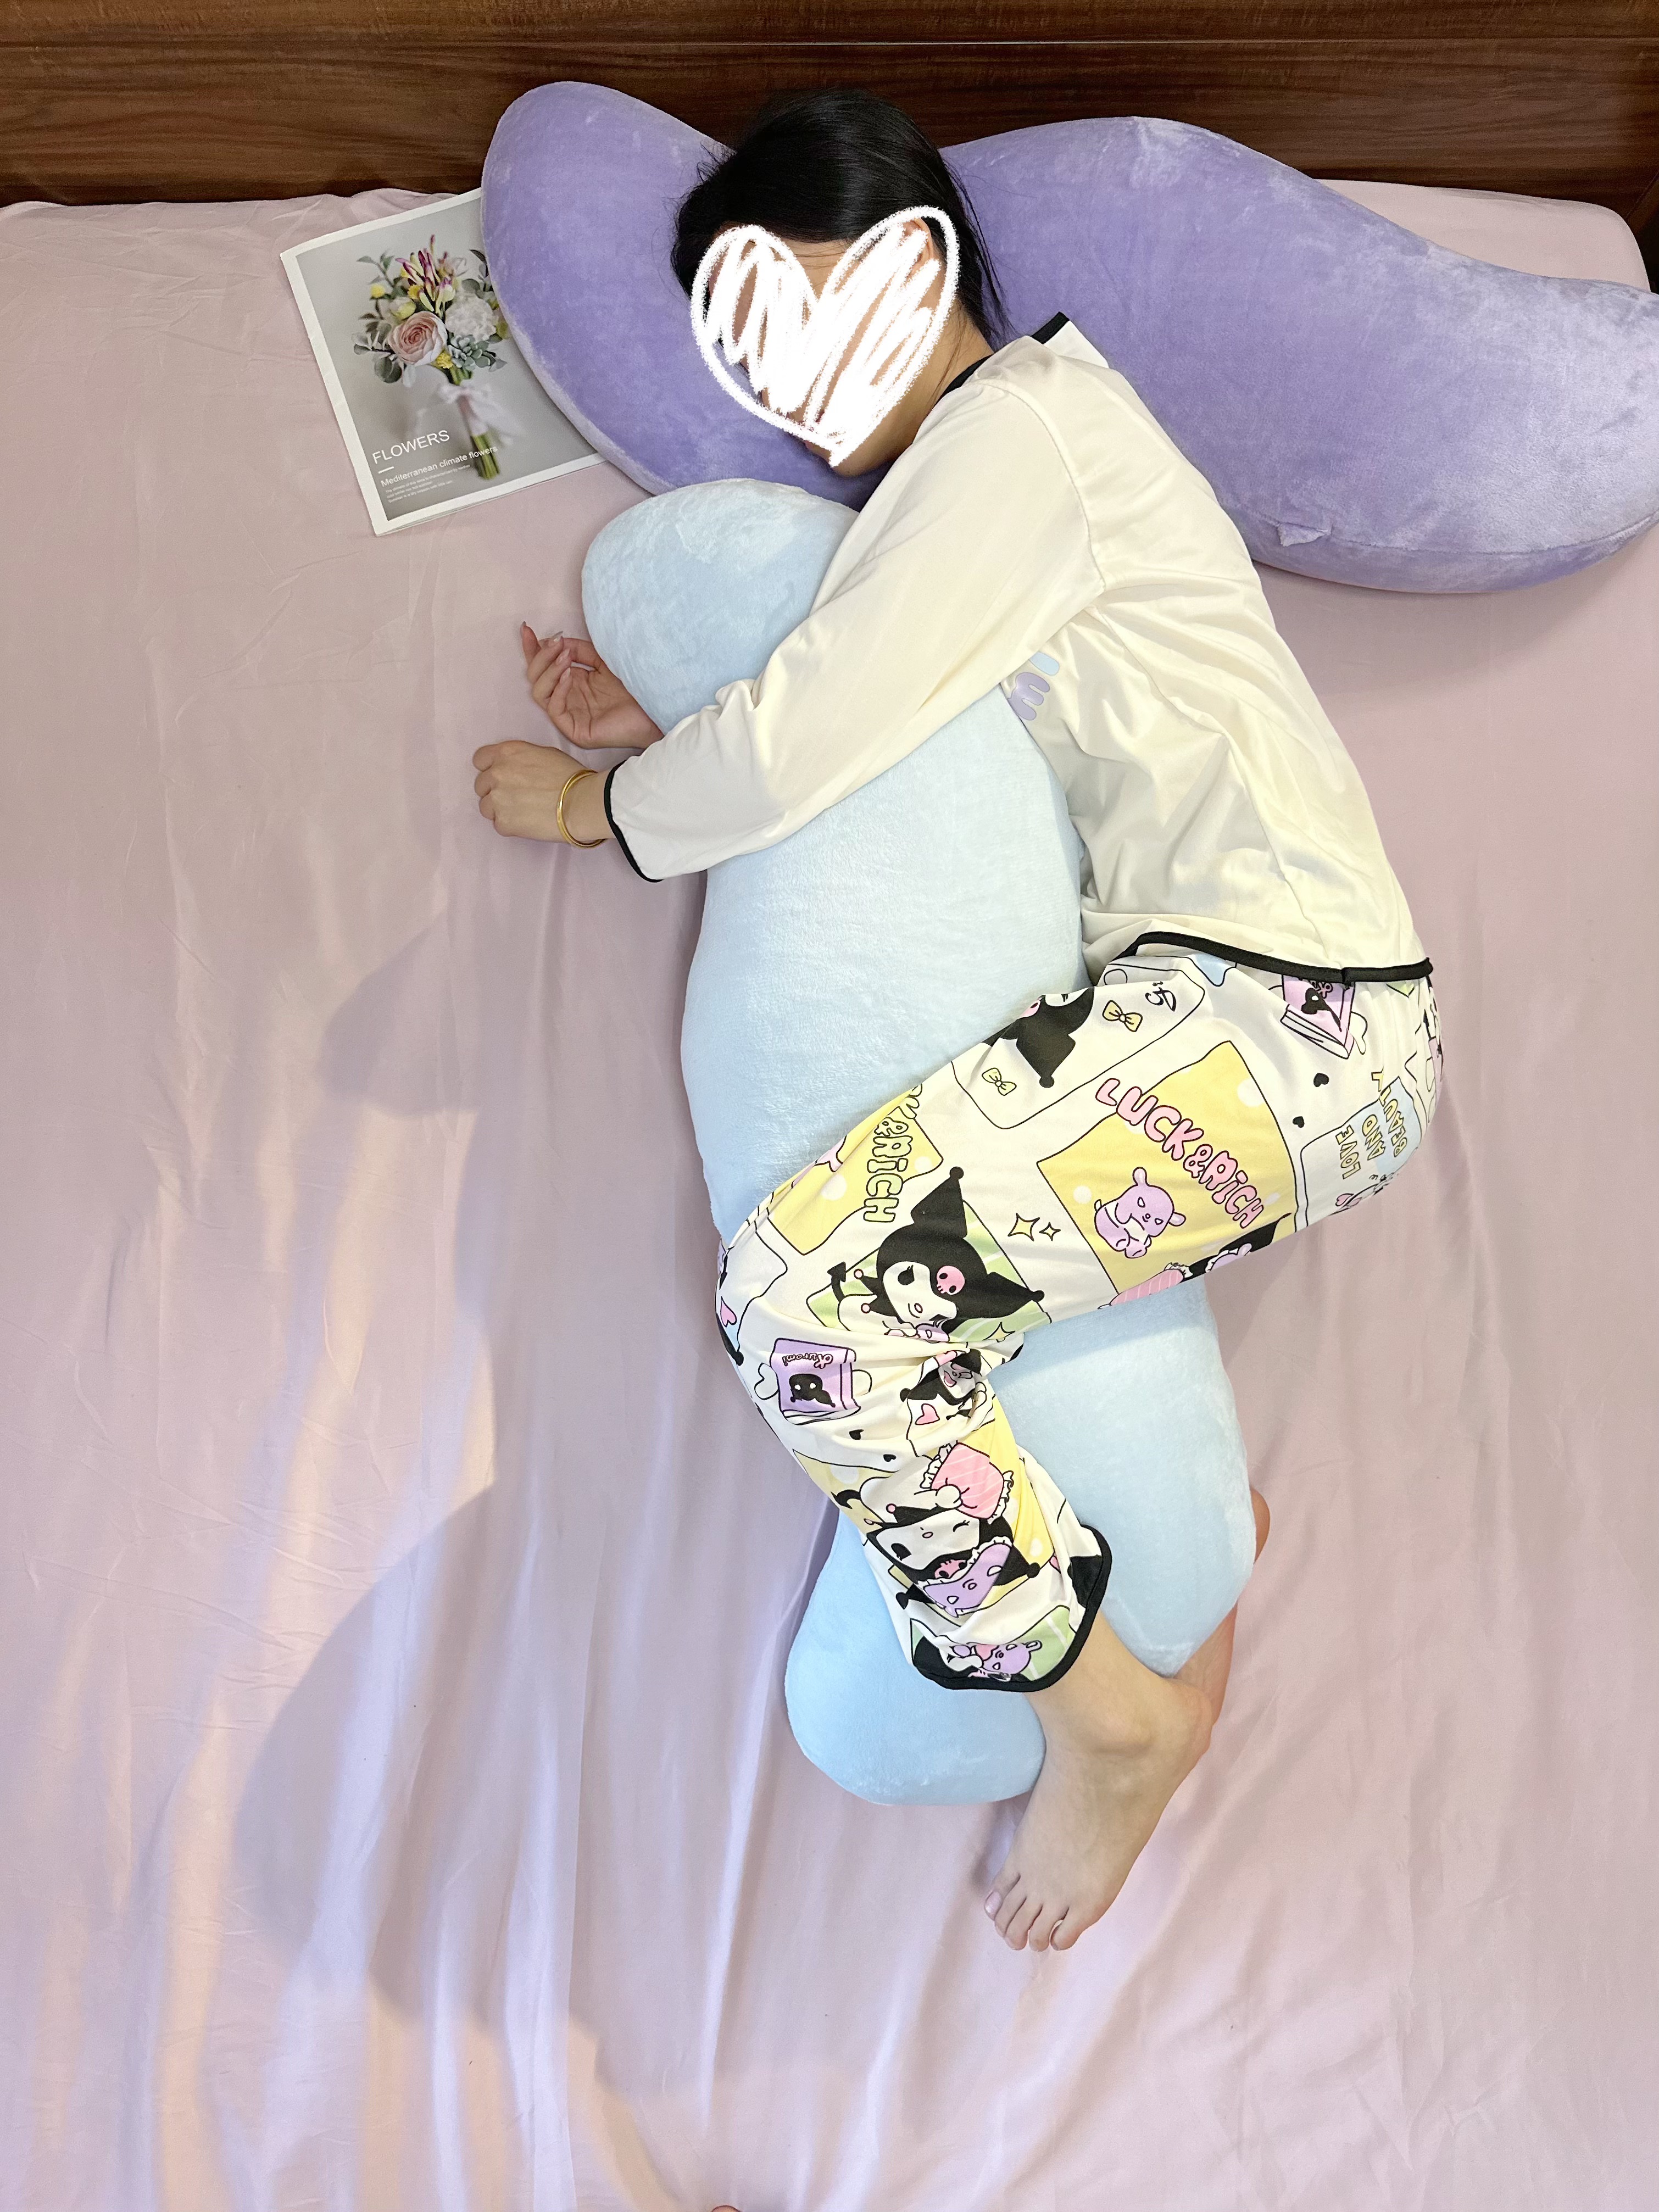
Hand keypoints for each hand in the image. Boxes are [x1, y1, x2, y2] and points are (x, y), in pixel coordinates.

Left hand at [471, 739, 613, 844]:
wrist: (579, 802)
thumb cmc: (570, 776)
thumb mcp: (544, 753)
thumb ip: (520, 759)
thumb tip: (517, 768)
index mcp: (506, 753)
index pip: (480, 759)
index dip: (489, 768)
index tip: (500, 776)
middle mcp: (496, 773)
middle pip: (480, 785)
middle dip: (494, 790)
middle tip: (515, 797)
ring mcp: (497, 799)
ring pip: (486, 807)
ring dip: (499, 810)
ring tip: (521, 812)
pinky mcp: (503, 822)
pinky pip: (498, 825)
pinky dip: (510, 825)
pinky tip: (527, 822)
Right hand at [521, 622, 661, 750]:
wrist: (655, 707)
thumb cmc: (635, 684)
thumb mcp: (603, 659)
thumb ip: (579, 650)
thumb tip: (555, 641)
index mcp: (572, 681)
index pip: (544, 665)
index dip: (532, 648)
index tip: (527, 629)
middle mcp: (567, 697)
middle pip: (535, 677)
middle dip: (540, 656)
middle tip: (556, 643)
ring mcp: (570, 715)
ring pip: (539, 692)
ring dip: (548, 670)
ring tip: (565, 657)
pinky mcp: (574, 730)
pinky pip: (554, 708)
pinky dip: (558, 688)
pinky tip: (570, 675)